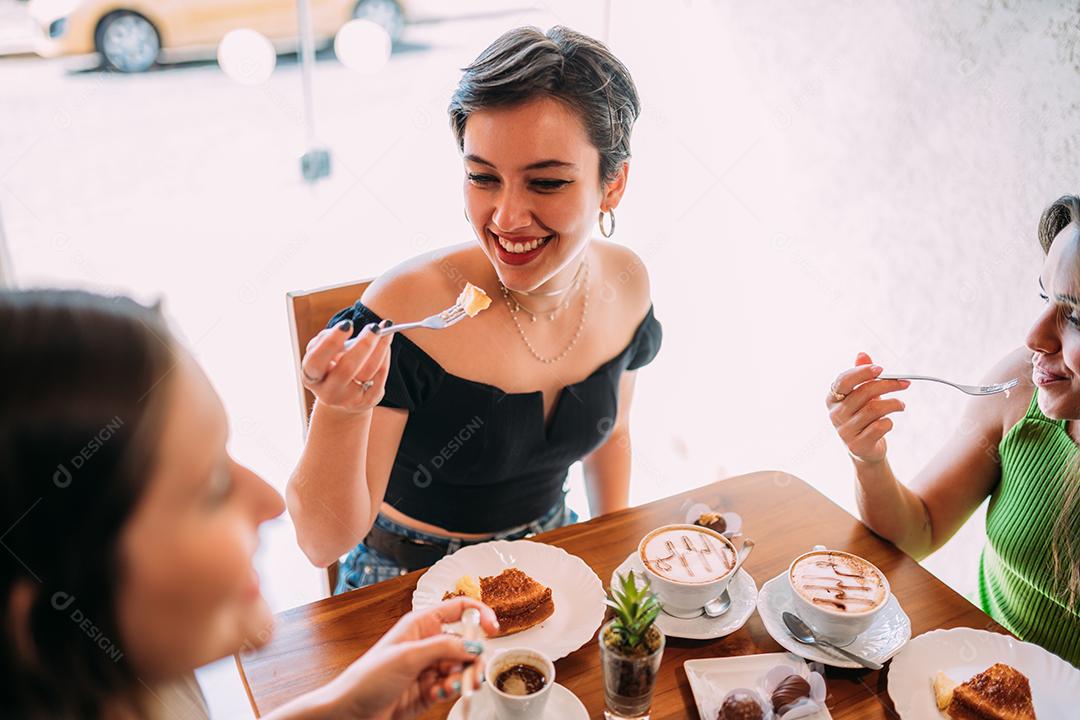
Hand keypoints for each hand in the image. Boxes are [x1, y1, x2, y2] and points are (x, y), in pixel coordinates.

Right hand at [301, 319, 392, 413]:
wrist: (341, 396)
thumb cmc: (330, 366)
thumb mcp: (322, 353)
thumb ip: (328, 340)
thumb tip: (346, 328)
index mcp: (311, 377)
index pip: (317, 361)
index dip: (331, 342)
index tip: (347, 324)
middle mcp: (328, 392)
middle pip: (347, 368)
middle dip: (363, 344)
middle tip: (374, 327)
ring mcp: (348, 400)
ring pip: (368, 372)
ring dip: (380, 348)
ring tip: (385, 331)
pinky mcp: (367, 402)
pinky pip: (380, 378)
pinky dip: (385, 359)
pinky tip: (386, 346)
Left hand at [323, 598, 500, 719]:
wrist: (351, 713)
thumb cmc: (367, 678)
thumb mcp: (408, 656)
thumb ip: (444, 648)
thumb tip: (473, 646)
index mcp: (421, 624)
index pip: (458, 609)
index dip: (479, 614)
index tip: (494, 628)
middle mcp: (427, 643)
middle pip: (466, 643)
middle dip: (472, 658)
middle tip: (473, 672)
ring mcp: (429, 667)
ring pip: (462, 667)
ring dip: (461, 678)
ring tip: (450, 687)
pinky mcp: (430, 690)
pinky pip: (452, 687)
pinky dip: (450, 691)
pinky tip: (437, 694)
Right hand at [826, 352, 910, 463]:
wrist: (865, 450)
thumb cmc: (863, 417)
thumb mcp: (862, 395)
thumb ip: (861, 375)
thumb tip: (862, 354)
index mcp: (833, 399)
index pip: (844, 381)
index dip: (862, 372)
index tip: (881, 369)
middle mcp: (835, 414)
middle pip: (864, 393)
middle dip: (887, 385)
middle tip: (904, 383)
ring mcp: (845, 431)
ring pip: (874, 409)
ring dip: (894, 404)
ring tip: (901, 405)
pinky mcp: (857, 445)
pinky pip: (879, 427)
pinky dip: (889, 422)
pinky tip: (889, 422)